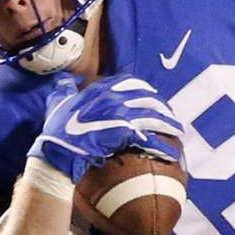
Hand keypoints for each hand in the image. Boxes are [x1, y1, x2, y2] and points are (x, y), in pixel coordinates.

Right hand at [27, 75, 182, 183]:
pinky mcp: (123, 132)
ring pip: (153, 116)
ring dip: (168, 124)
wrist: (57, 150)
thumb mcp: (58, 102)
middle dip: (163, 108)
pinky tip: (170, 152)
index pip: (131, 82)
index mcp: (100, 88)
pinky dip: (161, 145)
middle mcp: (112, 97)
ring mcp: (119, 114)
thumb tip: (64, 81)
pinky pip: (148, 137)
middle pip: (148, 99)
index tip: (155, 96)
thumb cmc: (57, 129)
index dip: (146, 90)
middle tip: (171, 116)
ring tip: (178, 131)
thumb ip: (64, 90)